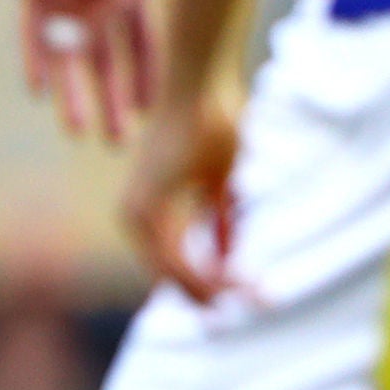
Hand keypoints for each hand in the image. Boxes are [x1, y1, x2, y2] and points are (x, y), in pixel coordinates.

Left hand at [22, 0, 168, 142]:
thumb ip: (129, 1)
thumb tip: (102, 32)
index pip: (141, 51)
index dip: (144, 82)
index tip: (147, 114)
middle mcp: (97, 2)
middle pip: (103, 64)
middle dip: (109, 103)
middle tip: (115, 141)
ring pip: (67, 58)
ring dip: (72, 94)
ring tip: (77, 132)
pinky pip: (33, 34)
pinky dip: (36, 60)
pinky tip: (40, 91)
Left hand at [120, 94, 240, 301]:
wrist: (199, 85)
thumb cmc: (212, 122)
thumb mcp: (222, 183)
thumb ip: (221, 221)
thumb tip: (230, 257)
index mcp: (149, 211)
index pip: (177, 263)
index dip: (209, 282)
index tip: (243, 294)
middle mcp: (135, 217)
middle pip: (174, 274)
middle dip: (211, 293)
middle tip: (254, 304)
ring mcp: (136, 213)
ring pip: (174, 272)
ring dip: (212, 287)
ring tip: (249, 296)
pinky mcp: (144, 208)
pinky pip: (173, 257)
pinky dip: (202, 273)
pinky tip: (230, 284)